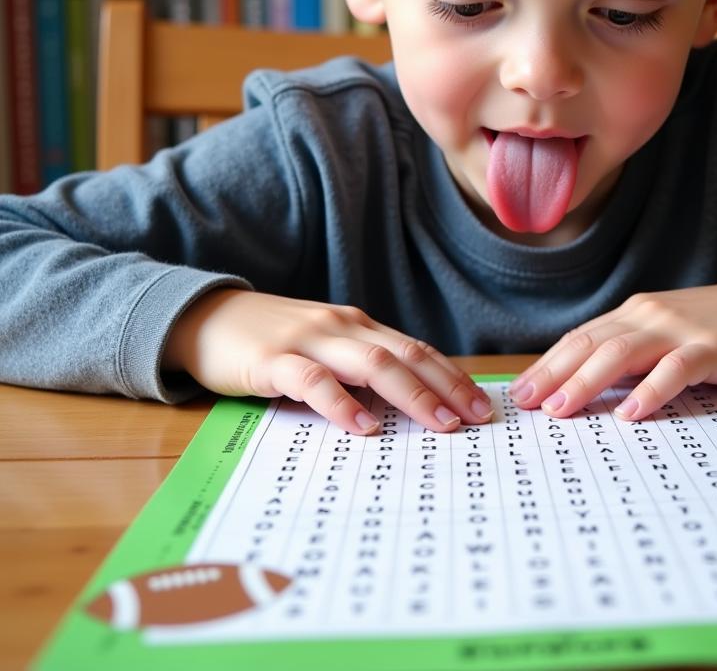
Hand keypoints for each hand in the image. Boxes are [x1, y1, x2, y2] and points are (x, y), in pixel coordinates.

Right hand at [162, 288, 493, 434]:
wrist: (203, 316)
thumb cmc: (269, 340)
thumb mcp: (322, 347)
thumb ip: (357, 368)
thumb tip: (404, 404)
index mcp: (357, 326)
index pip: (416, 349)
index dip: (452, 376)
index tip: (484, 404)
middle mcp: (341, 327)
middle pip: (405, 354)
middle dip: (446, 386)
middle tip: (478, 418)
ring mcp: (308, 340)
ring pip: (371, 363)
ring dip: (411, 394)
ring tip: (441, 423)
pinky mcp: (271, 360)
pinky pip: (313, 381)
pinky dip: (341, 403)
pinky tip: (363, 428)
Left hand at [508, 274, 716, 421]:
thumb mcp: (668, 336)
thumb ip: (633, 356)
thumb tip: (588, 387)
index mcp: (634, 315)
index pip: (580, 339)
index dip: (547, 364)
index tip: (519, 391)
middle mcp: (649, 316)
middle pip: (590, 344)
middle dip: (553, 373)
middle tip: (525, 403)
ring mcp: (679, 330)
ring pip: (622, 353)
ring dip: (587, 381)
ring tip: (561, 409)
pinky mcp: (712, 348)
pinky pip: (676, 369)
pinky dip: (651, 390)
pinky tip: (632, 413)